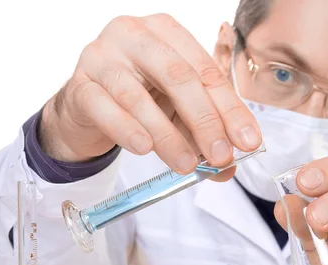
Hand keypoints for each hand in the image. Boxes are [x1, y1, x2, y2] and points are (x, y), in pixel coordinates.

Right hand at [39, 14, 260, 179]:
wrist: (88, 105)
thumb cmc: (140, 99)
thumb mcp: (177, 112)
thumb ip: (202, 133)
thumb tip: (228, 167)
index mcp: (168, 33)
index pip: (207, 71)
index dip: (231, 109)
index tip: (248, 142)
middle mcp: (135, 35)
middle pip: (178, 77)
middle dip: (205, 121)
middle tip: (220, 156)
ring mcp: (101, 56)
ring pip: (139, 96)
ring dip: (168, 135)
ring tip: (186, 164)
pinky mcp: (79, 85)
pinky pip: (104, 108)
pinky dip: (127, 130)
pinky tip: (144, 148)